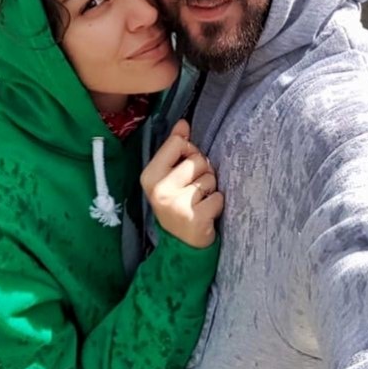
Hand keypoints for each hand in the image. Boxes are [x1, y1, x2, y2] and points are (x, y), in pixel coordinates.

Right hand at [141, 119, 223, 248]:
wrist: (181, 245)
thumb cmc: (177, 202)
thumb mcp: (168, 175)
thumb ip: (175, 147)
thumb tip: (183, 123)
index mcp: (149, 175)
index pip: (178, 142)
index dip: (188, 151)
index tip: (184, 168)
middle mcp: (159, 190)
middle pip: (197, 159)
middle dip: (202, 171)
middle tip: (193, 189)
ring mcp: (177, 205)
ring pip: (209, 177)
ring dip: (210, 188)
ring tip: (199, 201)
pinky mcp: (195, 218)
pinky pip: (218, 197)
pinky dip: (217, 203)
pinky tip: (206, 213)